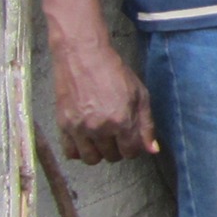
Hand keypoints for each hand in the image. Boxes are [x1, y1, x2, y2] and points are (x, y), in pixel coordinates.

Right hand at [51, 36, 157, 162]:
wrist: (83, 56)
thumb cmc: (114, 73)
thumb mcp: (140, 95)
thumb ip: (147, 125)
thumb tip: (153, 150)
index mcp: (122, 121)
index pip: (130, 152)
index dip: (133, 147)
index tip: (130, 138)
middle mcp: (100, 128)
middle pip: (112, 156)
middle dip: (117, 148)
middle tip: (116, 134)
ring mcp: (79, 128)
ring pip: (91, 159)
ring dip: (99, 153)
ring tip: (101, 138)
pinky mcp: (63, 125)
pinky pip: (70, 153)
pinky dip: (79, 151)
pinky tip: (85, 140)